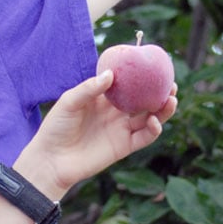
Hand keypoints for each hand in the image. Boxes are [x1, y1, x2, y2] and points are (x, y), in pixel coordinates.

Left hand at [13, 71, 176, 198]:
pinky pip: (143, 138)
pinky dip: (153, 130)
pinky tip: (155, 121)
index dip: (140, 76)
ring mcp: (120, 129)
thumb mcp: (69, 101)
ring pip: (148, 118)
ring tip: (171, 99)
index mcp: (103, 98)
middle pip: (143, 100)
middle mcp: (115, 112)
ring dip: (162, 110)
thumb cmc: (56, 126)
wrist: (51, 159)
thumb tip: (111, 75)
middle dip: (159, 92)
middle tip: (171, 83)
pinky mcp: (123, 147)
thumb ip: (89, 88)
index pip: (127, 84)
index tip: (153, 64)